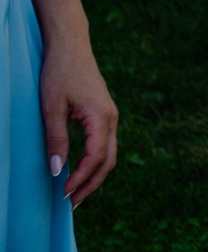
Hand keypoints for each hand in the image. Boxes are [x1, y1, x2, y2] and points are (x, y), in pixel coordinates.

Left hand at [39, 36, 115, 206]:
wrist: (70, 47)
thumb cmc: (59, 74)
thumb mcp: (51, 108)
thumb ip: (56, 139)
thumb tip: (57, 171)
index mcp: (101, 117)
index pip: (95, 157)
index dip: (80, 179)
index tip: (64, 194)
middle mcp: (111, 118)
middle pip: (108, 160)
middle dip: (91, 184)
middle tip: (72, 204)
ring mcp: (110, 116)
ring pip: (109, 154)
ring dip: (94, 175)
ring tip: (76, 192)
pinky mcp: (104, 114)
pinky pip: (105, 144)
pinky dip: (94, 162)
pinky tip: (79, 169)